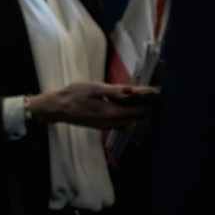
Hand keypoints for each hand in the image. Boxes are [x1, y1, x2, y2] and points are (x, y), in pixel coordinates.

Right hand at [26, 82, 145, 129]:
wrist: (57, 108)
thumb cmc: (73, 96)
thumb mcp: (93, 88)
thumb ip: (115, 91)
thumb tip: (133, 91)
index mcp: (112, 112)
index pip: (139, 111)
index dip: (150, 102)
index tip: (157, 93)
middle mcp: (112, 122)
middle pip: (137, 119)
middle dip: (146, 108)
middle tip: (152, 96)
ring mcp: (107, 125)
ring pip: (130, 122)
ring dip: (137, 114)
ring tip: (141, 101)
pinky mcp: (102, 125)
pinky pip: (121, 123)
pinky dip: (127, 116)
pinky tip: (124, 106)